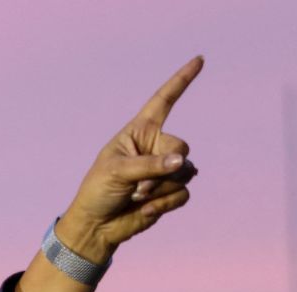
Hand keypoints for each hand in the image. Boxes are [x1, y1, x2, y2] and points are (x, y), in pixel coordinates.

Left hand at [56, 56, 203, 263]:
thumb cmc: (98, 191)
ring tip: (137, 196)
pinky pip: (184, 193)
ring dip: (160, 189)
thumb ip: (150, 165)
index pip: (164, 100)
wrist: (97, 226)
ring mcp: (165, 170)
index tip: (199, 60)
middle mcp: (155, 147)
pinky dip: (165, 203)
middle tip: (139, 185)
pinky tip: (145, 210)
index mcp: (139, 131)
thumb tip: (184, 164)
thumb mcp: (117, 172)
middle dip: (163, 169)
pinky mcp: (170, 192)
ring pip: (185, 173)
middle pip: (181, 148)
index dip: (181, 80)